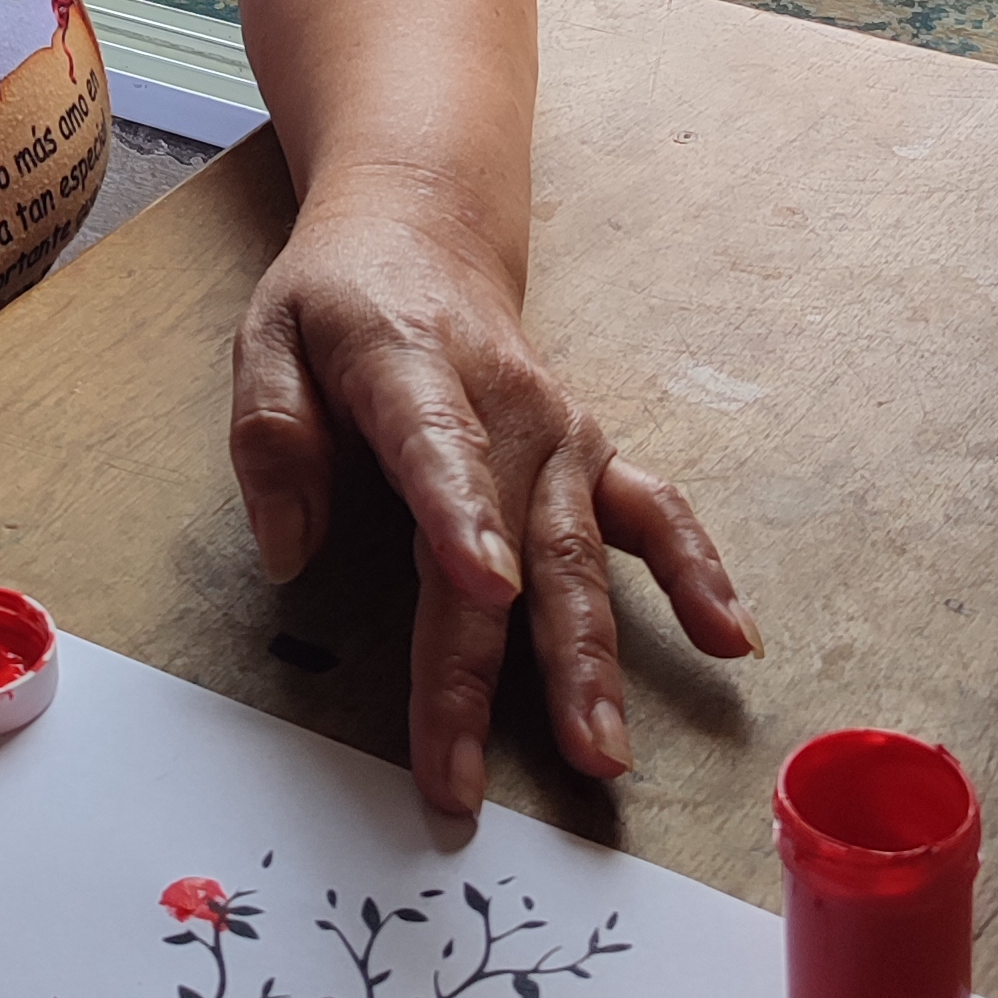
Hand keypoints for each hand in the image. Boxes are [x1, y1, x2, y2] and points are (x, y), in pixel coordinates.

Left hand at [229, 193, 756, 821]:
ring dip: (593, 659)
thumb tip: (288, 551)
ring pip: (580, 556)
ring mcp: (558, 435)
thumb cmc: (338, 299)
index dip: (462, 519)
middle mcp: (504, 405)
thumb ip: (272, 436)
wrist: (424, 230)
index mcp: (411, 367)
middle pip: (504, 543)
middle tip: (475, 768)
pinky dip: (697, 573)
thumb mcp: (268, 336)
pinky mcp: (590, 455)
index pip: (439, 449)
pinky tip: (730, 639)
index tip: (484, 589)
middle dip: (492, 662)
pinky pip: (653, 514)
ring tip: (602, 751)